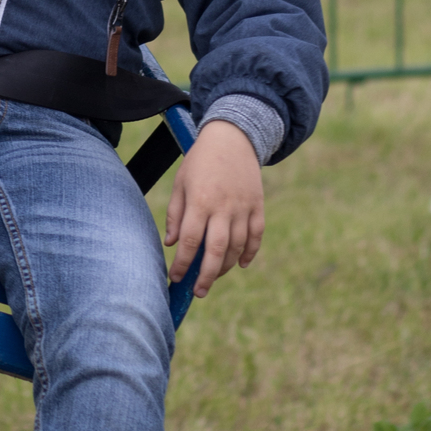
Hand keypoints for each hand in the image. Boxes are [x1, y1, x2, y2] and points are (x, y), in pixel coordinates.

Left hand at [163, 121, 264, 296]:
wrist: (232, 138)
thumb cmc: (200, 161)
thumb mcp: (181, 183)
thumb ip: (175, 214)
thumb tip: (172, 244)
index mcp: (200, 201)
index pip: (191, 241)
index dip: (182, 263)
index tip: (175, 277)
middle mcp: (223, 207)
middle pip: (216, 250)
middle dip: (205, 275)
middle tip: (197, 292)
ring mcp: (243, 208)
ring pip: (237, 247)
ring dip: (225, 266)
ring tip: (212, 277)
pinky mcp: (258, 206)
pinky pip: (256, 236)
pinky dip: (250, 253)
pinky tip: (240, 264)